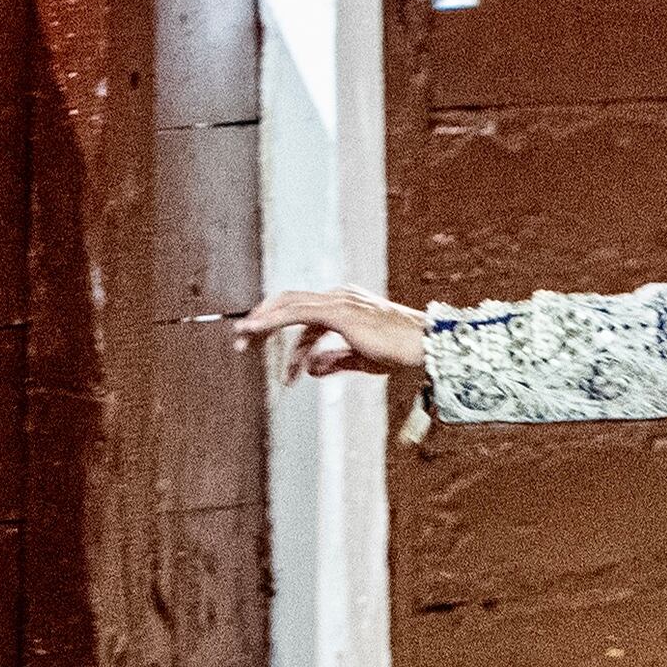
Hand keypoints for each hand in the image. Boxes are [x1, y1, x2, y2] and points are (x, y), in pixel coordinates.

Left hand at [240, 286, 428, 391]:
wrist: (426, 346)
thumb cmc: (403, 352)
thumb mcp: (363, 359)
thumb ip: (335, 361)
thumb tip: (308, 369)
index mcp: (346, 304)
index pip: (303, 315)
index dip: (281, 333)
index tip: (271, 358)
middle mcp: (339, 296)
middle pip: (289, 303)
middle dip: (262, 321)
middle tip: (241, 342)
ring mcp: (338, 301)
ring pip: (288, 304)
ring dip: (261, 322)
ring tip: (240, 340)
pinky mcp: (338, 311)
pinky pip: (295, 312)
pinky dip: (271, 320)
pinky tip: (253, 329)